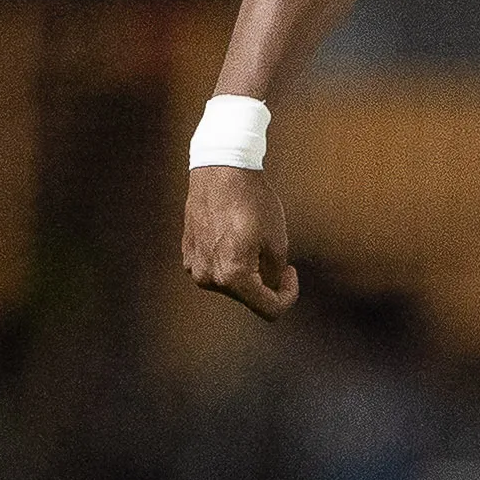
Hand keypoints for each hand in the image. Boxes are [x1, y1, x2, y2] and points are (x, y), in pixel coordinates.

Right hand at [182, 164, 299, 318]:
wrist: (221, 170)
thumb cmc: (250, 200)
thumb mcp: (277, 241)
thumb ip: (275, 273)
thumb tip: (271, 286)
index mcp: (233, 277)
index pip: (269, 309)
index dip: (288, 296)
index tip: (291, 274)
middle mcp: (209, 277)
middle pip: (248, 297)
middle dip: (266, 282)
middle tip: (278, 258)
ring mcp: (195, 267)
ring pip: (231, 284)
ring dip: (248, 271)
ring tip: (254, 241)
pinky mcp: (189, 254)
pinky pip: (216, 269)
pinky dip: (230, 261)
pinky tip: (236, 237)